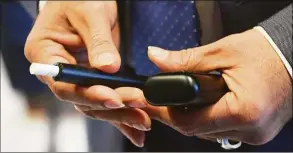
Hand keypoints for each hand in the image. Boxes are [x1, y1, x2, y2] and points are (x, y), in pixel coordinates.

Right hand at [25, 1, 149, 146]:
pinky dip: (121, 110)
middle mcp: (59, 71)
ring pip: (95, 103)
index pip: (64, 84)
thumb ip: (98, 42)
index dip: (89, 94)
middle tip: (138, 108)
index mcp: (45, 54)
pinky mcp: (93, 78)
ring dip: (120, 113)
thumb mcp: (90, 13)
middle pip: (82, 99)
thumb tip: (108, 68)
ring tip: (143, 120)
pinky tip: (135, 122)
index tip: (113, 97)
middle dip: (112, 106)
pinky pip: (105, 97)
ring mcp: (77, 77)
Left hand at [106, 29, 291, 144]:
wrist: (292, 56)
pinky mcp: (256, 132)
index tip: (149, 104)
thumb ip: (186, 59)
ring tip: (180, 101)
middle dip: (175, 116)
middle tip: (161, 100)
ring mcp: (255, 134)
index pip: (190, 122)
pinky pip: (222, 131)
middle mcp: (251, 129)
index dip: (165, 113)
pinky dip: (208, 120)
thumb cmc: (266, 52)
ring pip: (208, 134)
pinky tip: (203, 106)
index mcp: (243, 110)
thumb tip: (157, 58)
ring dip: (191, 118)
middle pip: (197, 131)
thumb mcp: (222, 51)